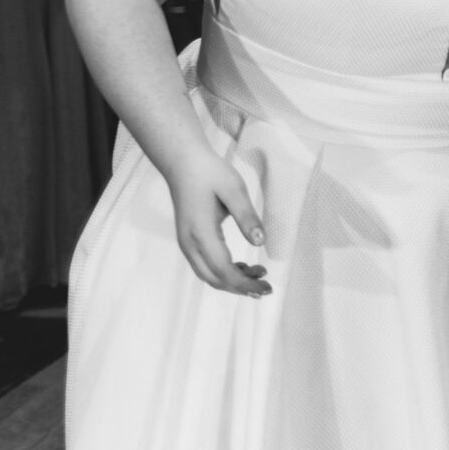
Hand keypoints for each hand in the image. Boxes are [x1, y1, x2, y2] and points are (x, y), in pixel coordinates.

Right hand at [167, 160, 270, 297]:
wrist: (182, 162)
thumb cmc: (209, 172)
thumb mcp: (234, 188)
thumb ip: (247, 216)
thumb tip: (260, 242)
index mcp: (200, 233)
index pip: (223, 270)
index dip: (245, 284)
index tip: (266, 287)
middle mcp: (189, 243)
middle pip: (214, 279)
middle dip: (241, 288)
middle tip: (266, 287)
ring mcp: (186, 243)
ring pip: (208, 275)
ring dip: (233, 281)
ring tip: (259, 274)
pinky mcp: (188, 240)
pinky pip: (205, 265)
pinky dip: (224, 272)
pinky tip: (242, 266)